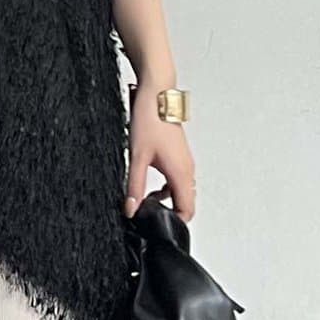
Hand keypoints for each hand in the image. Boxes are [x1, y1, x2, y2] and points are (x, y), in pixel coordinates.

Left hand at [126, 84, 195, 219]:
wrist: (157, 94)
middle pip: (185, 203)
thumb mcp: (137, 158)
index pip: (187, 211)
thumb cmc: (150, 120)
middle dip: (168, 212)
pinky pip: (177, 179)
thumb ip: (134, 187)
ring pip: (181, 191)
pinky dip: (166, 186)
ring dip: (165, 199)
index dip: (173, 223)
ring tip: (144, 196)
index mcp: (181, 173)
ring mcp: (185, 161)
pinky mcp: (179, 155)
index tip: (155, 224)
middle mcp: (187, 169)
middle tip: (146, 211)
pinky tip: (148, 179)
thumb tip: (131, 209)